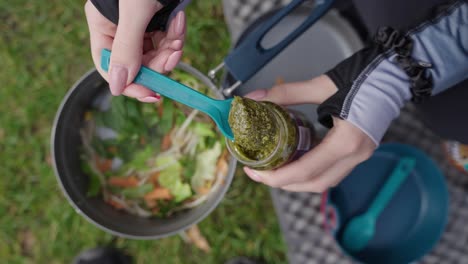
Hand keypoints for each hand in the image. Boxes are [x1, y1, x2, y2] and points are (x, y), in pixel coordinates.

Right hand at [85, 0, 185, 101]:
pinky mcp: (159, 20)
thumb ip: (126, 49)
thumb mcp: (133, 13)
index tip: (152, 94)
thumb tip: (117, 88)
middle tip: (173, 54)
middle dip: (159, 63)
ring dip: (171, 48)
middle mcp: (120, 29)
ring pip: (158, 54)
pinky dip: (177, 34)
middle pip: (139, 65)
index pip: (111, 68)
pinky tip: (178, 20)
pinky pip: (168, 39)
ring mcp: (140, 26)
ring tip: (177, 33)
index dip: (131, 84)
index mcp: (103, 26)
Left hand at [243, 75, 375, 191]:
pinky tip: (294, 161)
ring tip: (274, 169)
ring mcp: (361, 157)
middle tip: (259, 172)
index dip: (276, 176)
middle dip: (283, 183)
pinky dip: (310, 172)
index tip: (255, 171)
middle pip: (314, 184)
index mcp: (346, 141)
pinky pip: (332, 171)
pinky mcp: (360, 152)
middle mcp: (355, 155)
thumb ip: (286, 93)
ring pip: (324, 181)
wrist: (395, 73)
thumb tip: (255, 98)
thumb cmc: (363, 77)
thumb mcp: (321, 85)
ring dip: (297, 181)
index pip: (306, 170)